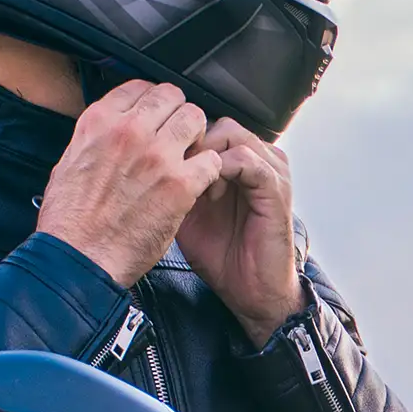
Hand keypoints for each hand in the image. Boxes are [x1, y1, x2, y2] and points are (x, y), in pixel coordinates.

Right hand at [37, 82, 222, 287]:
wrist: (80, 256)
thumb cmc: (70, 220)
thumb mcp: (68, 163)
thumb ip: (95, 141)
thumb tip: (109, 133)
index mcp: (98, 123)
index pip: (139, 87)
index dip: (153, 100)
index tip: (158, 115)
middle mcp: (129, 131)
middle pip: (171, 96)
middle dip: (178, 112)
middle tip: (180, 134)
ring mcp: (157, 156)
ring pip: (196, 119)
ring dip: (197, 135)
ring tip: (191, 155)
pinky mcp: (180, 185)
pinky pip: (211, 160)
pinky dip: (210, 169)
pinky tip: (200, 182)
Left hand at [177, 119, 304, 346]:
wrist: (250, 290)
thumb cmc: (222, 254)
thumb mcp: (183, 210)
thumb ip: (170, 180)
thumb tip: (136, 159)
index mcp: (239, 160)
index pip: (207, 123)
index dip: (180, 135)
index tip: (159, 159)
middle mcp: (258, 159)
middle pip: (219, 121)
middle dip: (191, 141)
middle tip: (172, 169)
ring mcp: (270, 171)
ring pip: (232, 133)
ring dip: (205, 155)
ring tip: (191, 183)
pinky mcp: (276, 189)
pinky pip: (247, 160)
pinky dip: (221, 170)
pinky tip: (208, 193)